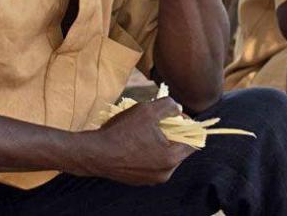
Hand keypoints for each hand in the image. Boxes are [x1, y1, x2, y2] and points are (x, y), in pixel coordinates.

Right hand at [73, 97, 195, 184]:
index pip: (193, 141)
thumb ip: (169, 106)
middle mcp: (164, 174)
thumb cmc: (122, 132)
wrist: (93, 153)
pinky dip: (148, 150)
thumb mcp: (149, 110)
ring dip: (159, 141)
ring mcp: (150, 179)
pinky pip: (151, 162)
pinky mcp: (137, 180)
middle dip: (172, 132)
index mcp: (171, 159)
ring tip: (144, 129)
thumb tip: (178, 109)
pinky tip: (135, 140)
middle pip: (178, 148)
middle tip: (159, 120)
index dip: (187, 125)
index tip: (175, 115)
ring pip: (164, 155)